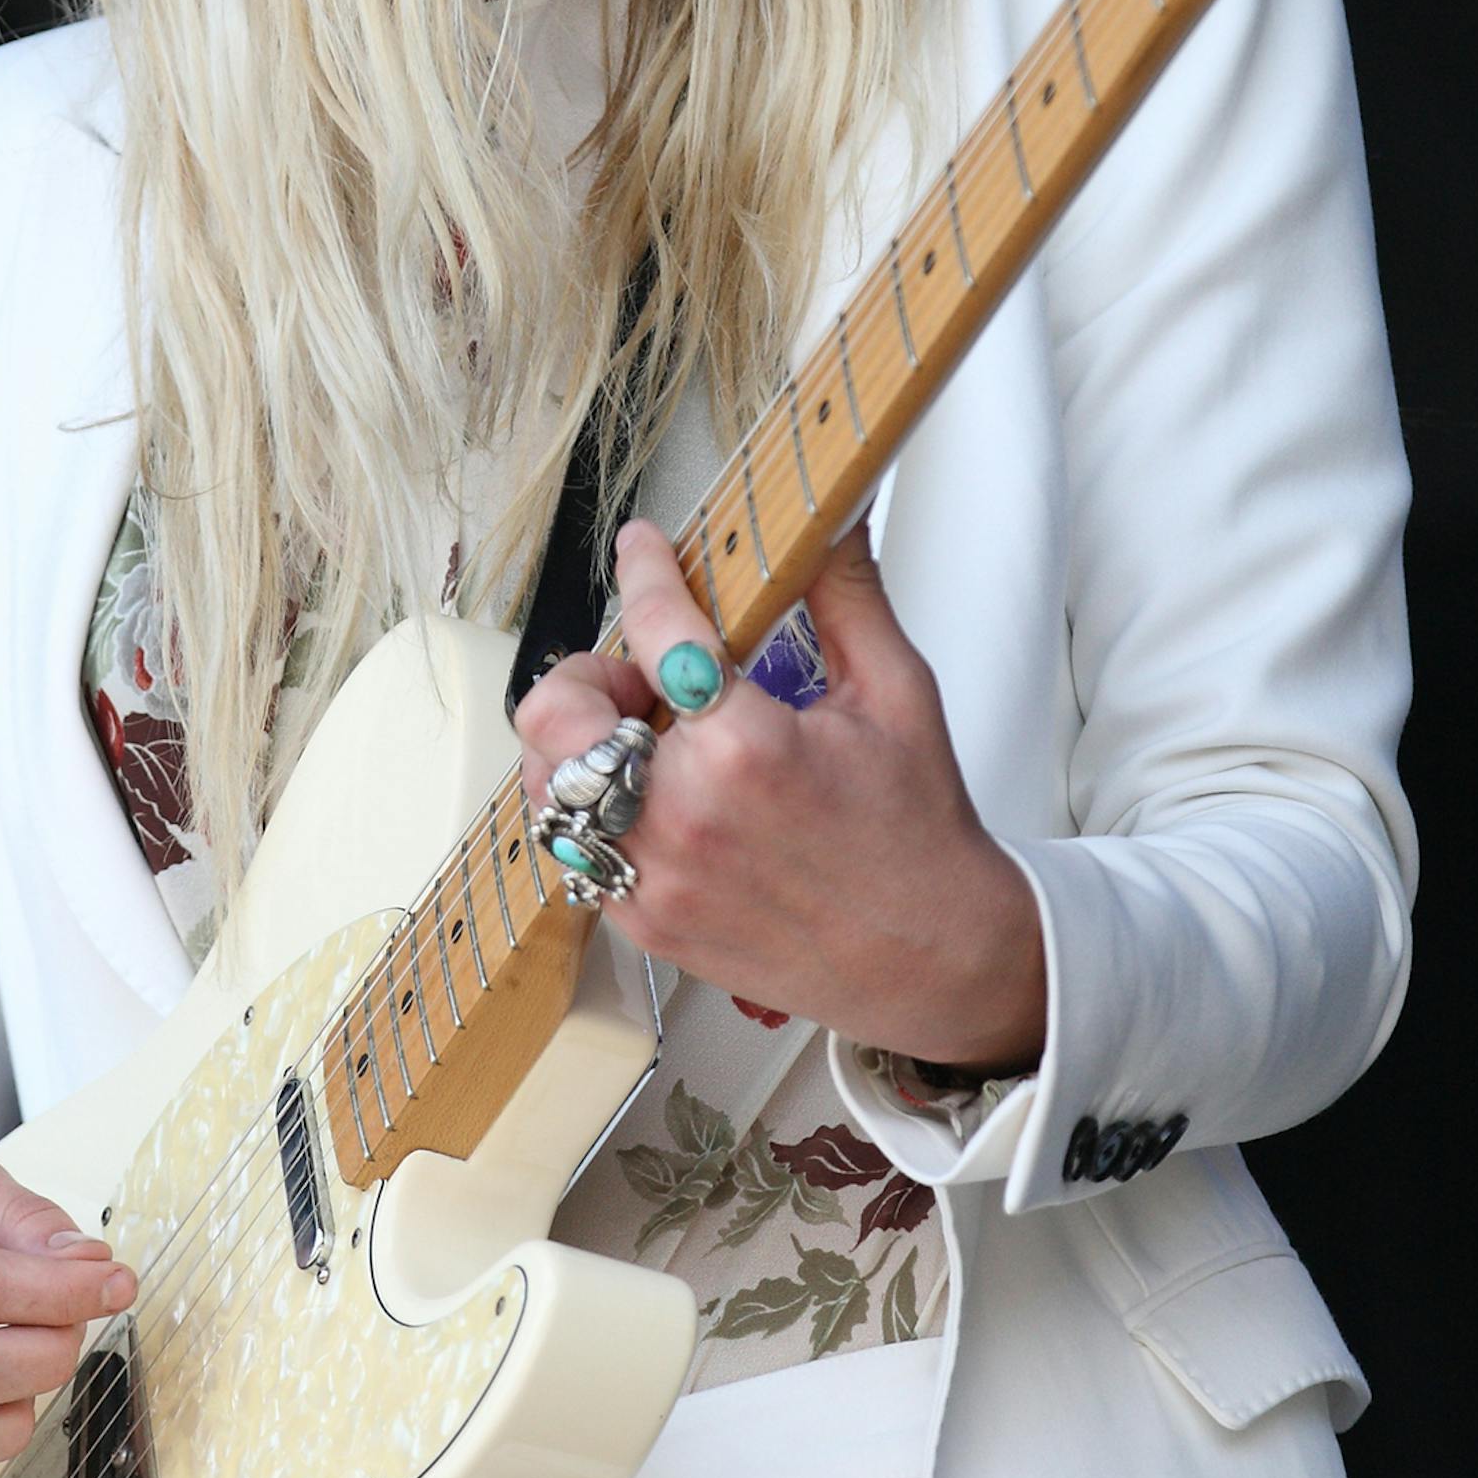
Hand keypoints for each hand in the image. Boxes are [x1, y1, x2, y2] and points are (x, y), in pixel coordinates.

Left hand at [514, 514, 1045, 1071]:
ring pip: (545, 784)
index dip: (643, 569)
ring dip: (581, 745)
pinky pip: (574, 846)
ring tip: (649, 739)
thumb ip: (847, 594)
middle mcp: (685, 816)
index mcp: (747, 748)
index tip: (642, 543)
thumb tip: (827, 519)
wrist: (932, 958)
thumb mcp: (897, 693)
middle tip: (645, 678)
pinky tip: (653, 796)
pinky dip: (596, 809)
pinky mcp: (646, 922)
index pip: (657, 627)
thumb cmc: (918, 831)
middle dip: (589, 676)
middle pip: (556, 714)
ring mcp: (656, 878)